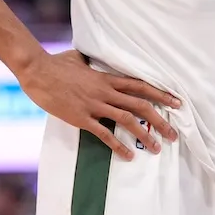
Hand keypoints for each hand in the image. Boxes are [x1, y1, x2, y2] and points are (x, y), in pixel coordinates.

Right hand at [17, 50, 180, 159]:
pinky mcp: (81, 117)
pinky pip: (103, 133)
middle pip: (140, 105)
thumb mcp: (78, 58)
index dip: (161, 94)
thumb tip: (89, 58)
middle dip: (160, 120)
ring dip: (144, 134)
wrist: (37, 70)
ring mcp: (94, 105)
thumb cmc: (56, 63)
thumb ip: (89, 61)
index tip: (177, 102)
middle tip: (174, 134)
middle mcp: (106, 92)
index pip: (141, 86)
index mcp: (107, 78)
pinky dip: (117, 145)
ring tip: (157, 148)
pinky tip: (128, 156)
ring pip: (127, 120)